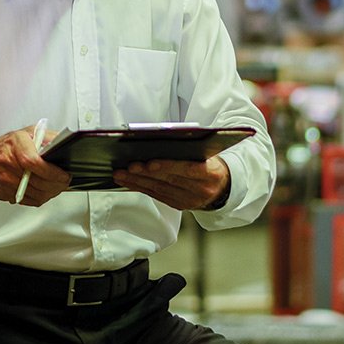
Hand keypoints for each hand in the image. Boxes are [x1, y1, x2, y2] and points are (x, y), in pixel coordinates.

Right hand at [0, 124, 69, 205]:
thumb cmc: (5, 146)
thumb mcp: (26, 133)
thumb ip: (47, 136)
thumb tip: (63, 142)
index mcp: (16, 145)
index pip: (35, 162)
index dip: (53, 172)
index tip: (64, 174)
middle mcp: (9, 164)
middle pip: (39, 182)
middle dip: (57, 184)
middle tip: (64, 181)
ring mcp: (7, 181)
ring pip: (37, 194)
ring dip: (51, 193)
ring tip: (57, 186)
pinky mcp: (8, 194)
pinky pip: (30, 201)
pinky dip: (41, 198)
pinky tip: (44, 191)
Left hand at [113, 157, 230, 210]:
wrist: (223, 186)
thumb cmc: (210, 162)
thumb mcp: (207, 152)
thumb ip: (189, 148)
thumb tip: (161, 138)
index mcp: (211, 173)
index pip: (187, 169)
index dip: (168, 166)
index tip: (149, 163)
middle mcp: (201, 189)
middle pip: (169, 180)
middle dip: (145, 173)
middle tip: (128, 167)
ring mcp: (190, 200)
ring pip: (159, 189)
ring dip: (137, 182)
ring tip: (121, 174)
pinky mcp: (180, 205)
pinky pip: (157, 196)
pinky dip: (141, 188)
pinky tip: (128, 182)